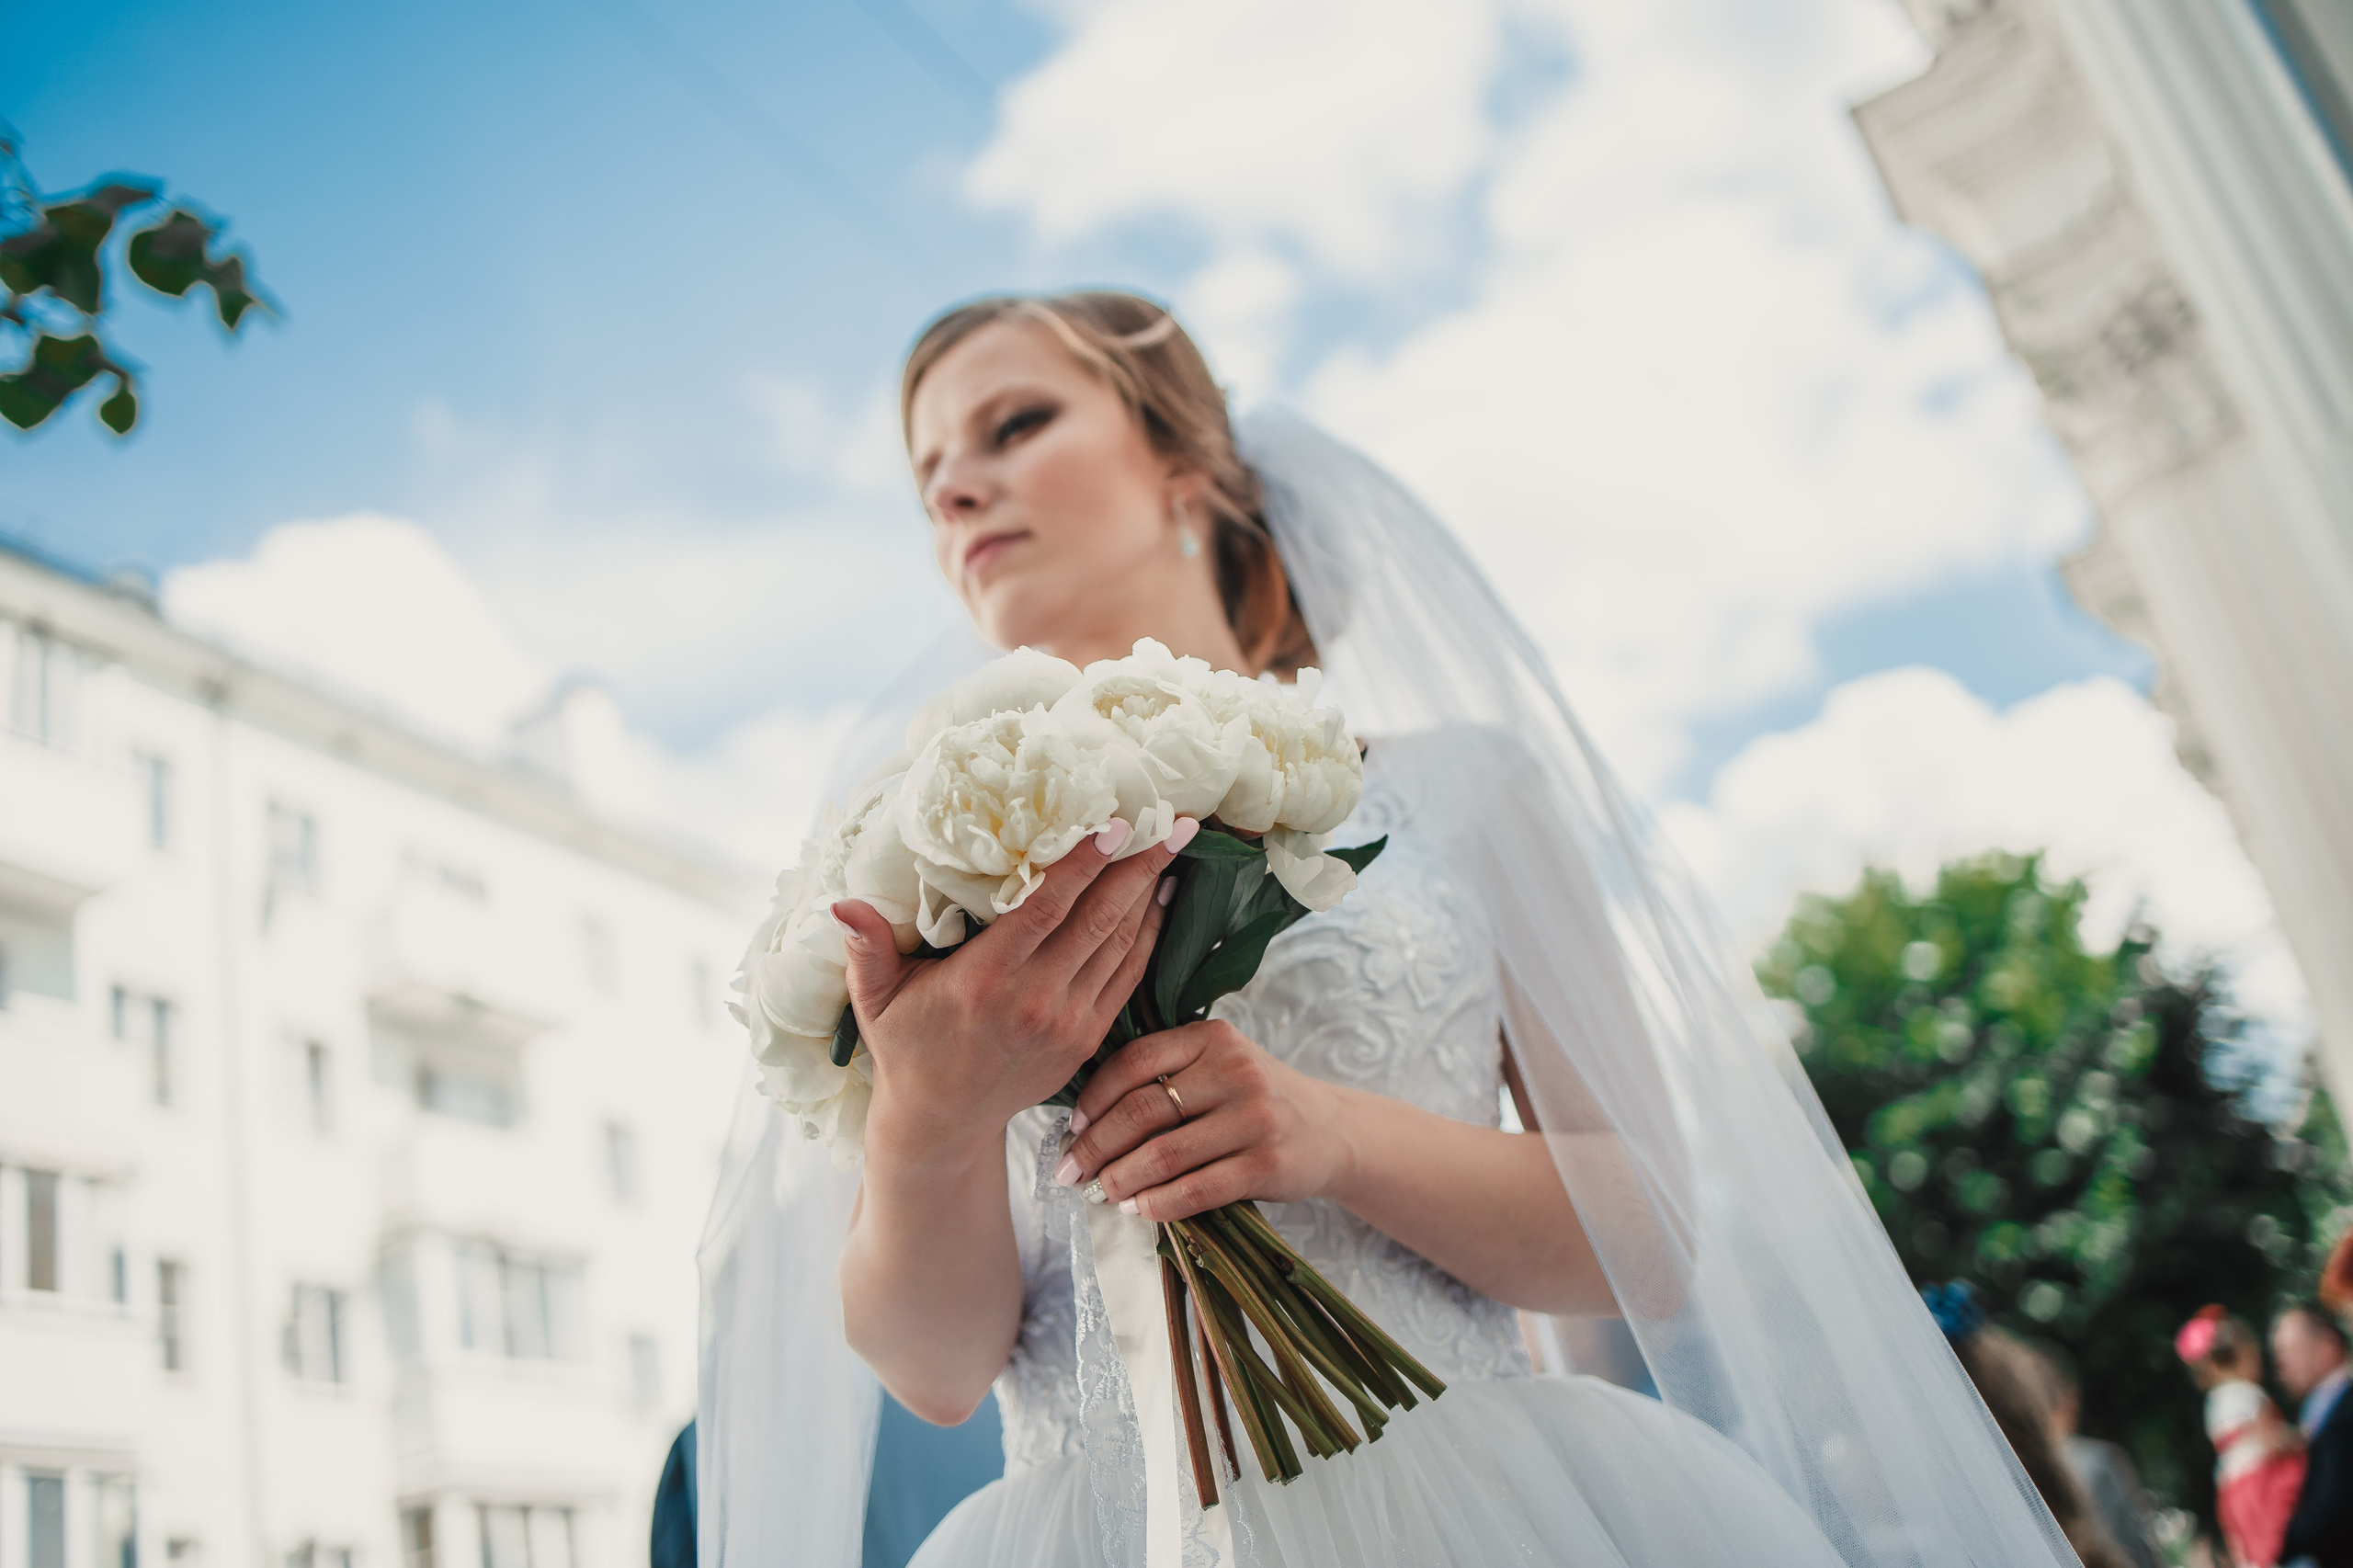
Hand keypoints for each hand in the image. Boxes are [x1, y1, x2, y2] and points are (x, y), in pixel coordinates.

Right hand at [835, 817, 1198, 1154]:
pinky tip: (1161, 900)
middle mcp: (1033, 1000)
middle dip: (1139, 866)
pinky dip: (1149, 937)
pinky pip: (1127, 979)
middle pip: (1099, 919)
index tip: (1117, 823)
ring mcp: (1066, 1023)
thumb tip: (841, 904)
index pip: (1047, 908)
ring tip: (1175, 847)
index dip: (1085, 864)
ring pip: (1121, 946)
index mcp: (985, 980)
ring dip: (1151, 894)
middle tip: (1173, 820)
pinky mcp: (1085, 1040)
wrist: (943, 1120)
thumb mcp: (877, 998)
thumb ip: (865, 949)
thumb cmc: (908, 1045)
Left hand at [1053, 1019, 1354, 1220]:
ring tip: (1100, 1193)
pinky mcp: (1268, 1164)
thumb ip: (1167, 1073)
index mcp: (1213, 1037)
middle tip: (1070, 1172)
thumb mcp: (1219, 1065)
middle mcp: (1236, 1070)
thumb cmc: (1254, 1099)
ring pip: (1164, 1154)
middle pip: (1142, 1111)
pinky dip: (1158, 1204)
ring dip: (1121, 1180)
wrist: (1331, 1130)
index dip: (1094, 1097)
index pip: (1135, 1061)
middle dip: (1096, 1147)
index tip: (1073, 1128)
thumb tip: (1086, 1119)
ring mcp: (1255, 1117)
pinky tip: (1138, 1209)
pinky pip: (1197, 1189)